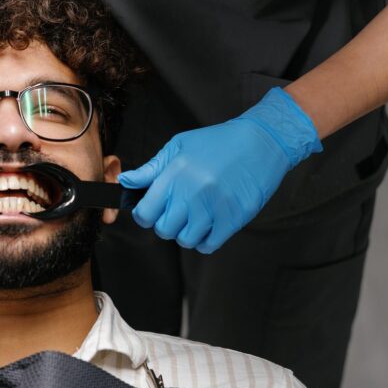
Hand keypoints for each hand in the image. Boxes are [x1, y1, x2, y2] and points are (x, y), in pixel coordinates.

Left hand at [118, 88, 321, 253]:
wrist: (261, 142)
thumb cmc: (217, 142)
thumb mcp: (178, 147)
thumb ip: (151, 168)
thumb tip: (125, 181)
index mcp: (174, 176)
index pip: (145, 213)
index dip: (145, 215)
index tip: (152, 210)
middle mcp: (192, 194)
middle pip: (164, 229)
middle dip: (166, 223)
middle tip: (177, 211)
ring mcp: (214, 208)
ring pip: (185, 240)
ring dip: (186, 232)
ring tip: (194, 217)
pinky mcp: (234, 218)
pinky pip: (209, 245)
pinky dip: (204, 240)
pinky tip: (208, 225)